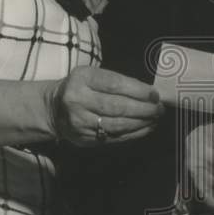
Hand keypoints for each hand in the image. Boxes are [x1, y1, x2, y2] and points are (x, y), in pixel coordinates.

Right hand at [47, 66, 162, 145]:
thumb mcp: (93, 75)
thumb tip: (149, 93)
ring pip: (117, 124)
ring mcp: (79, 122)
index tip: (155, 94)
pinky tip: (145, 128)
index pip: (115, 84)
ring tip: (155, 118)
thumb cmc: (82, 87)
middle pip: (117, 106)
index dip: (138, 90)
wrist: (54, 108)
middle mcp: (78, 100)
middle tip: (159, 108)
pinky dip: (133, 133)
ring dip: (141, 122)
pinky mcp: (84, 138)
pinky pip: (114, 137)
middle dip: (143, 108)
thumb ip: (117, 81)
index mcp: (82, 79)